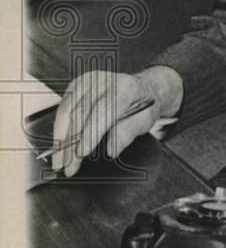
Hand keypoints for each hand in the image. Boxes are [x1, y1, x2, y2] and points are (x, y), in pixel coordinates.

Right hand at [51, 66, 182, 176]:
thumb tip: (112, 149)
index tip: (81, 153)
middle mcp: (103, 81)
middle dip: (71, 143)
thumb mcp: (143, 121)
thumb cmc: (143, 106)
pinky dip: (59, 128)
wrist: (142, 89)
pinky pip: (63, 107)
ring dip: (60, 139)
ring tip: (59, 160)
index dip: (90, 134)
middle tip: (67, 166)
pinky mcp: (77, 84)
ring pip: (66, 111)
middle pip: (80, 113)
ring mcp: (88, 81)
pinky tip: (59, 144)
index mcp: (124, 88)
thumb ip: (127, 133)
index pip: (102, 112)